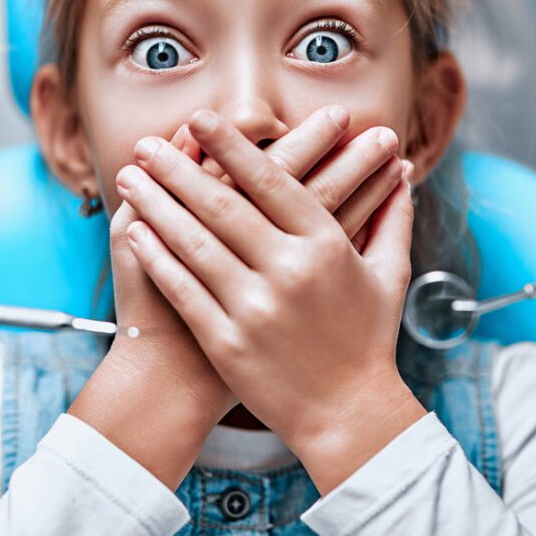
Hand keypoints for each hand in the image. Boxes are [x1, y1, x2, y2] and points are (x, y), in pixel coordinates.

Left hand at [116, 108, 418, 457]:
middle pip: (222, 206)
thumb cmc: (367, 340)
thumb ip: (394, 219)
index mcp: (326, 247)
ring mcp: (255, 309)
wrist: (349, 416)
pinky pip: (184, 290)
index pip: (272, 182)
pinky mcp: (228, 342)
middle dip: (178, 168)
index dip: (232, 146)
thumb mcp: (389, 275)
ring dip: (156, 204)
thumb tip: (405, 174)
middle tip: (146, 143)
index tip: (200, 119)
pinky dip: (157, 257)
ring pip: (194, 243)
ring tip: (129, 176)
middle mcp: (289, 272)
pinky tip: (136, 230)